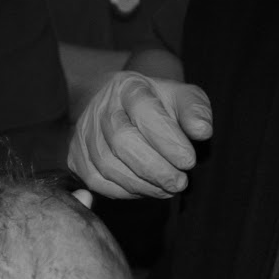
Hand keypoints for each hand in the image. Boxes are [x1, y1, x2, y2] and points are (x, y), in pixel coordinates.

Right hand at [67, 71, 212, 198]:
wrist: (118, 107)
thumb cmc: (156, 104)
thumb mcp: (180, 97)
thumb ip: (195, 109)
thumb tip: (202, 130)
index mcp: (128, 87)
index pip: (145, 111)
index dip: (167, 139)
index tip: (189, 160)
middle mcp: (100, 108)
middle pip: (123, 141)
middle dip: (155, 167)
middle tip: (180, 182)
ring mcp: (84, 134)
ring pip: (109, 165)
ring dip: (143, 183)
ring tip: (168, 188)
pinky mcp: (76, 157)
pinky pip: (97, 181)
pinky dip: (125, 191)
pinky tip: (147, 189)